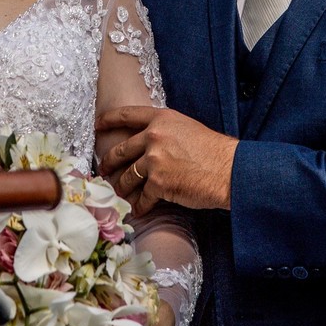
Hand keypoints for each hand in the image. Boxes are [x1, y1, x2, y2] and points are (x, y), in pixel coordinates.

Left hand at [96, 105, 237, 217]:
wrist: (228, 169)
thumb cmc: (213, 150)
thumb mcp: (187, 128)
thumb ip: (166, 132)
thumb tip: (151, 143)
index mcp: (161, 119)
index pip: (127, 115)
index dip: (108, 119)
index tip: (97, 125)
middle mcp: (154, 137)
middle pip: (121, 150)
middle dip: (108, 161)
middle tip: (103, 168)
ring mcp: (154, 160)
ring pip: (128, 176)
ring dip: (122, 187)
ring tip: (119, 194)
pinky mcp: (159, 183)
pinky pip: (142, 197)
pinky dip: (140, 206)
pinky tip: (138, 211)